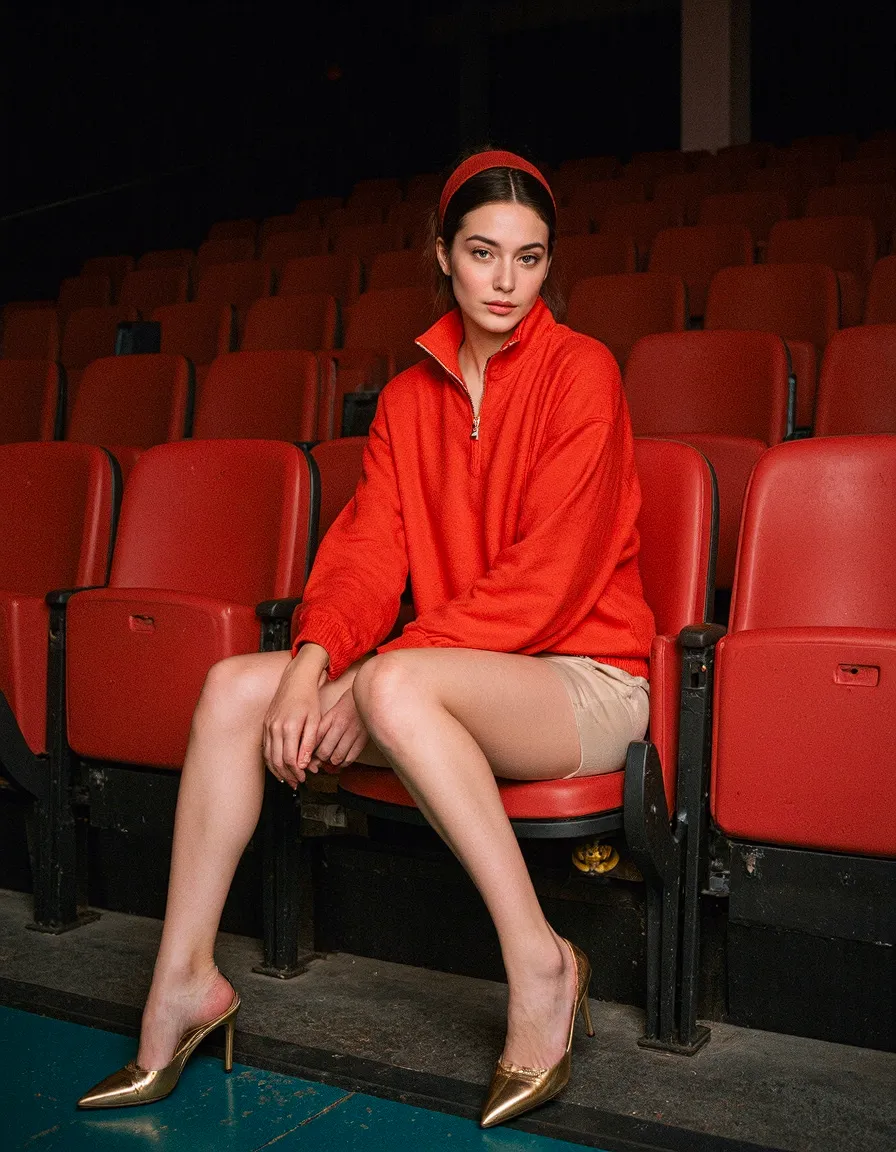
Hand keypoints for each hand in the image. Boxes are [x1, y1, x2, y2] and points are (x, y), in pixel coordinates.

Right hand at [262, 644, 328, 787]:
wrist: (296, 679)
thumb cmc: (308, 698)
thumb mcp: (315, 720)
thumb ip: (309, 743)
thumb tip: (304, 764)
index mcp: (289, 727)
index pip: (289, 759)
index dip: (297, 772)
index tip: (304, 777)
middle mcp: (275, 728)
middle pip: (277, 760)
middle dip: (287, 775)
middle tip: (297, 783)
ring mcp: (268, 726)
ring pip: (268, 756)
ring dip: (277, 771)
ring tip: (287, 780)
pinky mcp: (265, 724)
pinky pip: (265, 748)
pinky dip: (270, 760)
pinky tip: (277, 766)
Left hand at [308, 688, 369, 773]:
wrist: (367, 696)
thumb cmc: (346, 706)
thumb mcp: (331, 714)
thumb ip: (321, 730)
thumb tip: (312, 751)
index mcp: (330, 718)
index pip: (314, 740)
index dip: (309, 751)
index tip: (309, 754)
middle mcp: (340, 725)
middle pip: (324, 752)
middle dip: (321, 759)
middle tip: (321, 758)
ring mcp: (353, 732)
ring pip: (337, 757)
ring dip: (332, 762)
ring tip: (331, 759)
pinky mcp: (363, 739)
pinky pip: (350, 758)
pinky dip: (344, 763)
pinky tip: (341, 760)